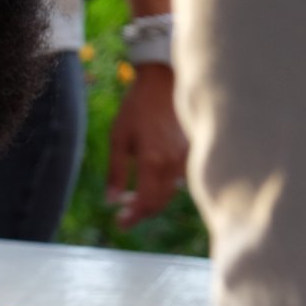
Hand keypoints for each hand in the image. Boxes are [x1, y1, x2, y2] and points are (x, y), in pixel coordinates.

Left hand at [106, 63, 188, 227]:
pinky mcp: (193, 151)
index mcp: (152, 161)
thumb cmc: (137, 107)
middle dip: (141, 212)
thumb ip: (115, 172)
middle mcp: (173, 163)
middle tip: (124, 214)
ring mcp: (186, 158)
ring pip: (171, 193)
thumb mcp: (118, 138)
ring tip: (134, 197)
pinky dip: (166, 187)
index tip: (120, 223)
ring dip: (153, 201)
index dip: (133, 217)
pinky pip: (180, 179)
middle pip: (160, 203)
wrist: (164, 82)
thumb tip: (112, 201)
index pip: (146, 202)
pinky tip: (152, 181)